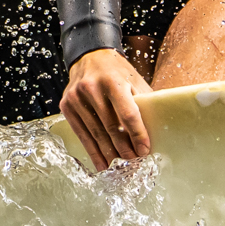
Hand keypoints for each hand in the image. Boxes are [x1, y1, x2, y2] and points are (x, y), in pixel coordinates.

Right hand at [59, 47, 152, 169]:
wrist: (89, 57)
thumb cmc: (116, 72)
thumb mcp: (133, 81)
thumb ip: (143, 102)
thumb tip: (158, 129)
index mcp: (113, 81)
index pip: (127, 113)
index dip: (137, 134)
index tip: (144, 150)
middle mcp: (92, 88)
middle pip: (111, 127)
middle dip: (124, 149)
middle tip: (134, 163)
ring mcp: (76, 98)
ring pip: (95, 133)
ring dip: (109, 154)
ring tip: (119, 168)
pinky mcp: (66, 106)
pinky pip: (82, 134)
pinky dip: (93, 151)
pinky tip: (102, 163)